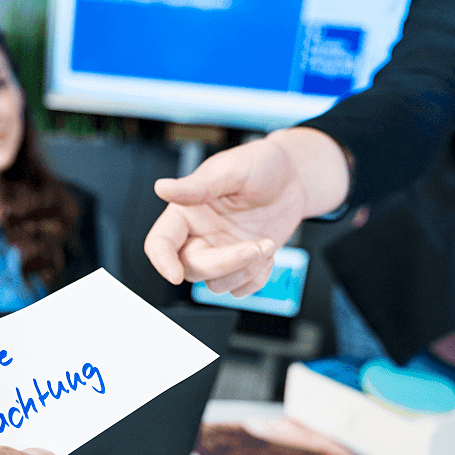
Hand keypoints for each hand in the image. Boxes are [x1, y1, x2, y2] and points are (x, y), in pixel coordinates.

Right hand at [144, 128, 349, 295]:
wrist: (294, 177)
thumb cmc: (261, 165)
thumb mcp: (231, 169)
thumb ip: (197, 186)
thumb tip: (161, 188)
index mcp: (186, 212)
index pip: (160, 243)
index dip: (162, 262)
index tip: (175, 275)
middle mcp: (199, 236)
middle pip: (192, 269)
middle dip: (224, 264)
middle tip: (256, 247)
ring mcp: (220, 253)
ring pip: (216, 284)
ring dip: (245, 271)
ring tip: (268, 244)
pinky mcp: (241, 265)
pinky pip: (240, 290)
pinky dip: (257, 279)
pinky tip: (269, 253)